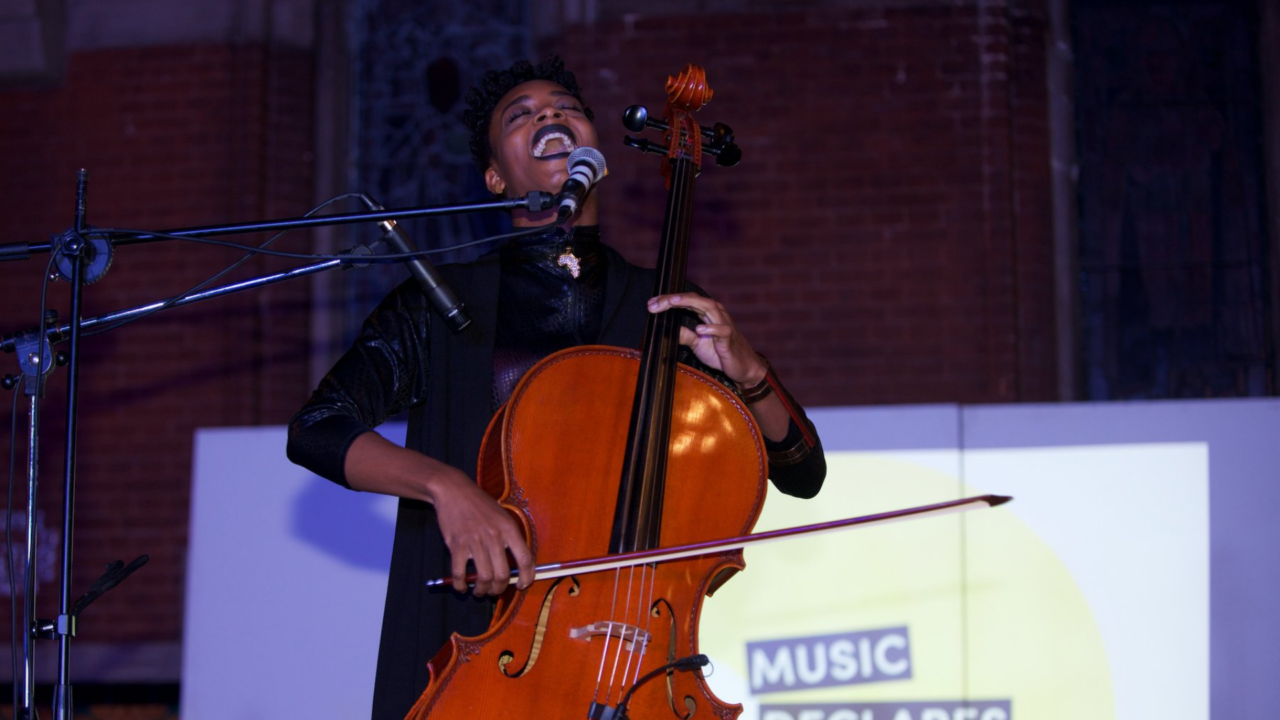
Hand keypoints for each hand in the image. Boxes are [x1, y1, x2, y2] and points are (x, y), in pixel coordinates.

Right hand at [342, 433, 533, 596]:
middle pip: (503, 574)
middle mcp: (494, 536)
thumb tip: (516, 564)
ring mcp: (475, 541)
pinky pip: (460, 573)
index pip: (525, 559)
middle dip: (499, 589)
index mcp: (509, 528)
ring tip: (479, 591)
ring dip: (482, 590)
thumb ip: (509, 537)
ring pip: (484, 577)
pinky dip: (461, 585)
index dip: (527, 577)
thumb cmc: (480, 504)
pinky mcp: (457, 544)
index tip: (523, 585)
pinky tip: (462, 587)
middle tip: (494, 590)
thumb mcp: (502, 515)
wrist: (454, 490)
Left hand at [647, 293, 767, 387]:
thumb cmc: (721, 353)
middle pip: (694, 299)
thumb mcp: (697, 344)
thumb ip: (685, 335)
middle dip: (673, 299)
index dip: (668, 301)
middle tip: (654, 304)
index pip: (686, 301)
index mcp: (707, 313)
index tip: (650, 305)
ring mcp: (724, 325)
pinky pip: (722, 330)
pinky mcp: (730, 339)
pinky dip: (711, 328)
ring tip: (673, 302)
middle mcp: (716, 314)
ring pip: (708, 307)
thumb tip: (668, 329)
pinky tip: (699, 329)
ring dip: (689, 303)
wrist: (743, 368)